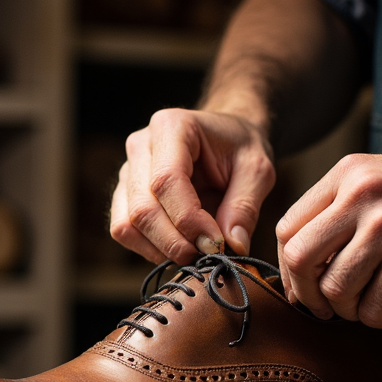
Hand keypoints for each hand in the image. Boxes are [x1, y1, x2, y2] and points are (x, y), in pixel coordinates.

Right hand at [109, 108, 275, 262]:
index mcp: (171, 126)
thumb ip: (245, 206)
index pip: (166, 180)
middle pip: (142, 207)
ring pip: (128, 224)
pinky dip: (149, 249)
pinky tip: (179, 248)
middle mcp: (140, 146)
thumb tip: (232, 246)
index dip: (188, 219)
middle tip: (208, 255)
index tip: (216, 244)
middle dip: (176, 241)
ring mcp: (127, 171)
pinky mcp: (124, 194)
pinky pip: (124, 230)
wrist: (226, 139)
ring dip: (161, 249)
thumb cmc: (240, 148)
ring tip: (195, 253)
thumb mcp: (257, 170)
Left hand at [275, 152, 381, 327]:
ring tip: (366, 305)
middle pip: (298, 258)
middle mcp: (362, 195)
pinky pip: (373, 307)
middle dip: (306, 293)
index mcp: (348, 174)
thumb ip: (341, 208)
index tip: (303, 286)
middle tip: (324, 308)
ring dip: (346, 310)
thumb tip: (298, 265)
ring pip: (334, 288)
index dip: (288, 267)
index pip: (287, 228)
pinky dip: (378, 317)